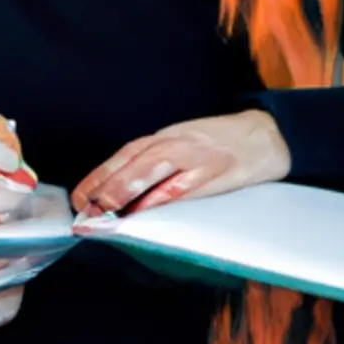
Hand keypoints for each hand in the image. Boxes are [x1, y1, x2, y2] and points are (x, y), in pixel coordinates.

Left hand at [70, 109, 290, 216]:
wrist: (264, 134)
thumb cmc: (218, 144)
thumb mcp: (183, 146)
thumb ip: (156, 165)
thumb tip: (123, 192)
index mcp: (165, 138)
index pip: (125, 154)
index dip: (99, 174)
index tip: (78, 196)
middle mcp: (175, 142)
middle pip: (134, 160)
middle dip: (107, 183)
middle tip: (84, 206)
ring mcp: (194, 155)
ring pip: (154, 168)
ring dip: (128, 187)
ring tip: (106, 207)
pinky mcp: (215, 171)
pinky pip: (184, 184)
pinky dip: (163, 196)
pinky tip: (147, 208)